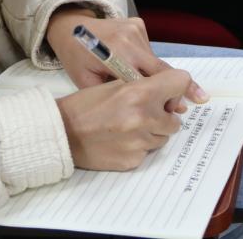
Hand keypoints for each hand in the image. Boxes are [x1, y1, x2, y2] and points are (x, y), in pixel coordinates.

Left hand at [46, 10, 207, 106]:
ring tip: (150, 86)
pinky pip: (149, 50)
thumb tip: (146, 110)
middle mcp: (129, 37)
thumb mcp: (86, 82)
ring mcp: (136, 28)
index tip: (177, 108)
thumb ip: (114, 94)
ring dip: (155, 75)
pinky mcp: (138, 24)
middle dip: (176, 86)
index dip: (162, 96)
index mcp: (115, 53)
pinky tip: (136, 66)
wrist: (70, 26)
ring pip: (155, 60)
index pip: (145, 79)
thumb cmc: (76, 58)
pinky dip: (147, 62)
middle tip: (198, 98)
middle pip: (160, 68)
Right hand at [57, 69, 192, 169]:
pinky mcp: (133, 161)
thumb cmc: (86, 105)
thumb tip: (170, 92)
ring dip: (152, 132)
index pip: (181, 82)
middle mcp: (144, 118)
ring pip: (163, 138)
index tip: (169, 92)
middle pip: (175, 118)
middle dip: (163, 116)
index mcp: (139, 93)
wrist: (61, 133)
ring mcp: (139, 142)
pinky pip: (147, 152)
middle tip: (143, 113)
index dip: (175, 86)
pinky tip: (120, 141)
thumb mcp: (115, 83)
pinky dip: (138, 147)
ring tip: (128, 127)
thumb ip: (145, 85)